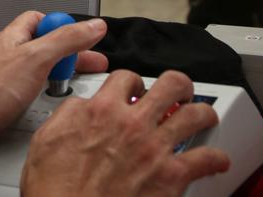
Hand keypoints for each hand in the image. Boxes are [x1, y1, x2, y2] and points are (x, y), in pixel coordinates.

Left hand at [0, 11, 108, 157]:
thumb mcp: (36, 58)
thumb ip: (65, 40)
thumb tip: (92, 26)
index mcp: (14, 36)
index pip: (42, 19)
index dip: (64, 26)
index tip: (83, 39)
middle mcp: (8, 53)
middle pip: (44, 45)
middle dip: (68, 54)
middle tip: (88, 64)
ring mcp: (5, 75)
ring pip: (37, 68)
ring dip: (56, 74)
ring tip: (72, 82)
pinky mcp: (3, 97)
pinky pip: (29, 89)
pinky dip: (43, 93)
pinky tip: (50, 101)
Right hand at [21, 70, 230, 196]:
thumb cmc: (56, 187)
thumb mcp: (47, 137)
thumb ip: (68, 114)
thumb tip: (81, 106)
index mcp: (102, 110)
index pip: (125, 77)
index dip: (130, 81)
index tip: (132, 88)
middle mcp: (133, 124)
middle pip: (170, 85)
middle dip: (178, 85)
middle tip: (178, 91)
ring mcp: (155, 148)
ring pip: (195, 115)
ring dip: (202, 112)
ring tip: (202, 116)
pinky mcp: (171, 177)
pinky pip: (207, 160)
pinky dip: (216, 158)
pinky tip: (216, 160)